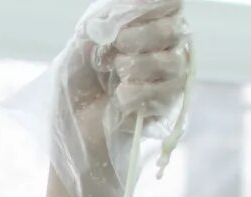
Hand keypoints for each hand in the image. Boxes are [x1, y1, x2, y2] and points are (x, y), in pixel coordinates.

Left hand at [54, 0, 191, 196]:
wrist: (75, 130)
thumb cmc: (77, 85)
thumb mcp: (79, 49)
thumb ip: (98, 28)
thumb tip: (116, 21)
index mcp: (146, 24)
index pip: (169, 3)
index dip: (154, 5)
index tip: (126, 22)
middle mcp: (164, 46)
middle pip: (174, 28)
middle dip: (142, 36)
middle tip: (116, 48)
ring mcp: (170, 77)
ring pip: (173, 62)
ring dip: (140, 66)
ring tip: (116, 77)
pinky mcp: (168, 106)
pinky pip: (165, 93)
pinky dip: (138, 94)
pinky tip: (121, 98)